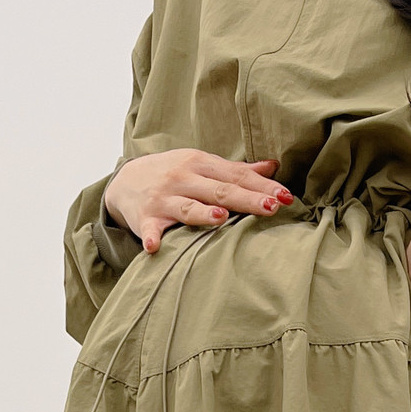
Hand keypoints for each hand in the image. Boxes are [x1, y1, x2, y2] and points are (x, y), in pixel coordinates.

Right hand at [104, 150, 292, 252]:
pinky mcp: (145, 218)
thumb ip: (236, 170)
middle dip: (245, 198)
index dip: (261, 186)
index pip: (236, 176)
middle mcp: (183, 178)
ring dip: (201, 213)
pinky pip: (149, 230)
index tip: (285, 196)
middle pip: (218, 191)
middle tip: (270, 207)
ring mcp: (163, 199)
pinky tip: (155, 247)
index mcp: (200, 164)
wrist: (125, 179)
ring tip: (220, 217)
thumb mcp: (202, 165)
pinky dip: (151, 238)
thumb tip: (273, 167)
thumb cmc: (173, 174)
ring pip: (186, 207)